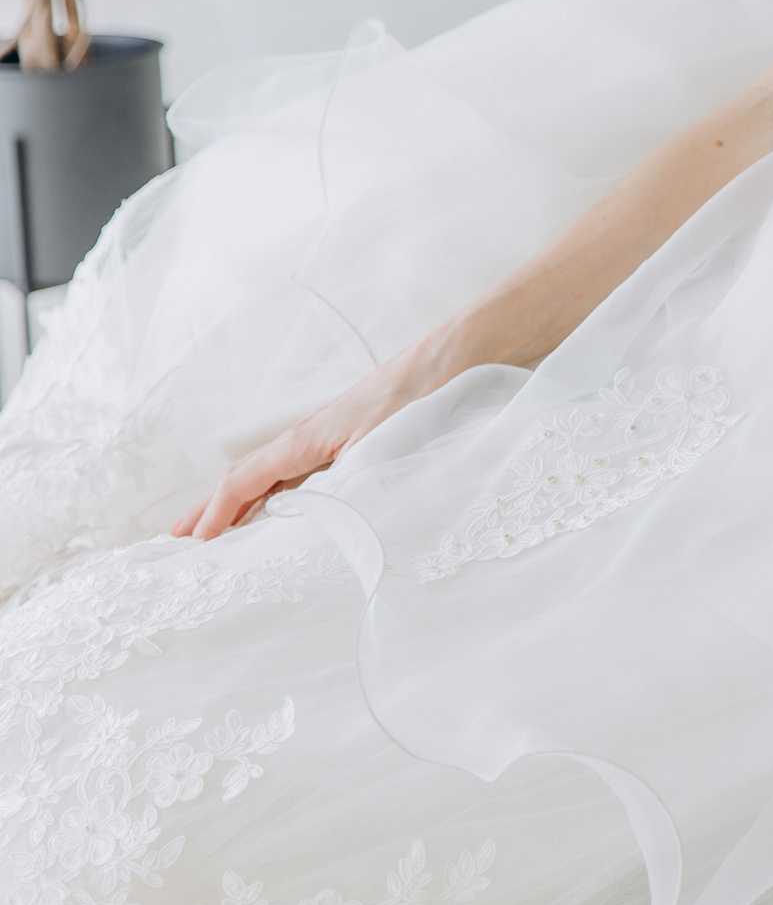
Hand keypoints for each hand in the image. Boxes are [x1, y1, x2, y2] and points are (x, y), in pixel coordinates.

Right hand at [173, 347, 452, 539]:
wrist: (462, 356)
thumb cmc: (423, 397)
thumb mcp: (378, 449)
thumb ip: (343, 488)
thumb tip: (307, 524)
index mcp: (305, 440)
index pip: (241, 482)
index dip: (214, 516)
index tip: (192, 548)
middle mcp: (309, 437)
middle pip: (246, 478)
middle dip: (210, 510)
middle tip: (179, 543)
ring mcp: (331, 436)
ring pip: (272, 476)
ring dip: (241, 503)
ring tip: (219, 531)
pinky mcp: (357, 438)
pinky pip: (302, 472)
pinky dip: (279, 494)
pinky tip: (286, 509)